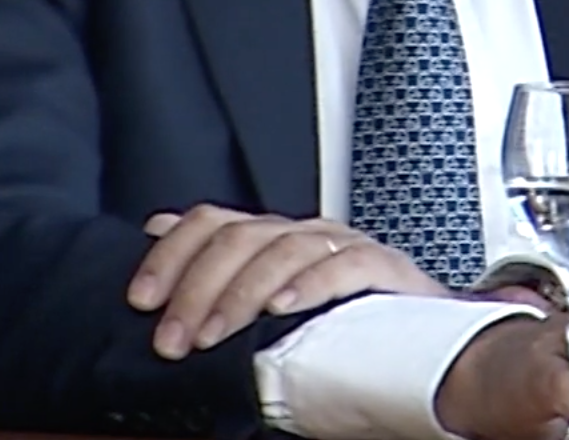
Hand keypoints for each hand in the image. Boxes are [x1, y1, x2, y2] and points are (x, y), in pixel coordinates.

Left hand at [127, 205, 448, 357]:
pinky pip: (344, 267)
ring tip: (216, 334)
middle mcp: (304, 232)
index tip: (141, 300)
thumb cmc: (341, 331)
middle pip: (238, 238)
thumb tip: (155, 243)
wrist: (428, 346)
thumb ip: (220, 278)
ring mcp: (344, 246)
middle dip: (196, 289)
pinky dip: (309, 285)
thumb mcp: (269, 308)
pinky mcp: (385, 269)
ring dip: (240, 295)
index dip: (170, 255)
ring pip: (282, 249)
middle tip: (174, 339)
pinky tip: (283, 309)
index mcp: (272, 237)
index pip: (210, 222)